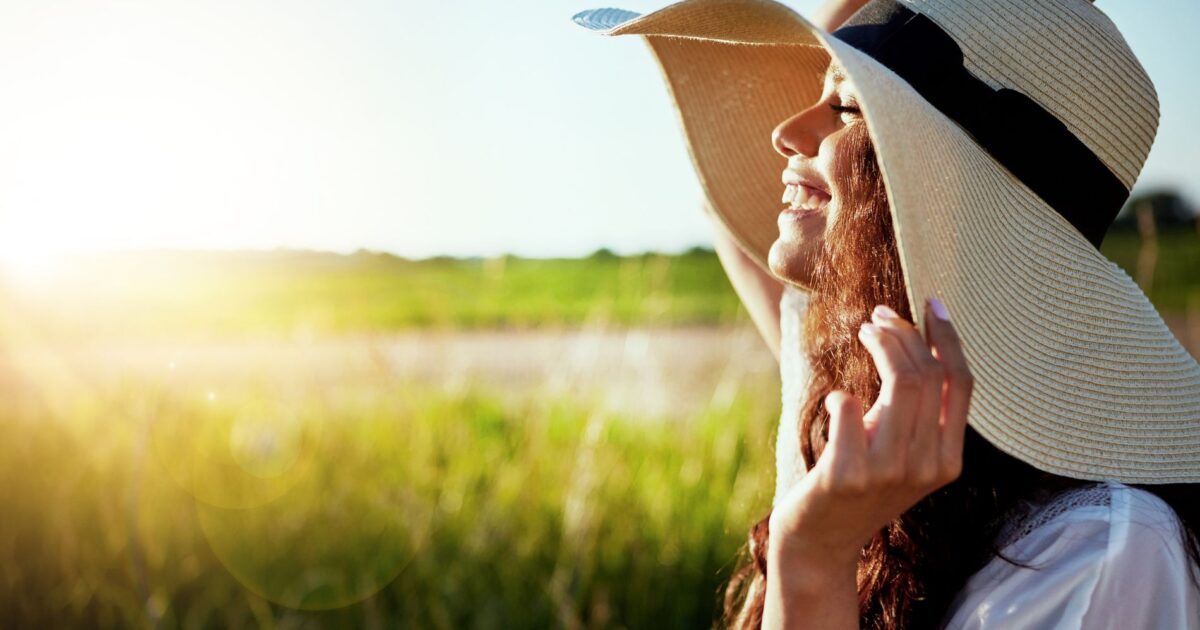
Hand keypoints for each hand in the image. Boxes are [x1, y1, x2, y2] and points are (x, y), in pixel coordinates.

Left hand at [768, 297, 973, 574]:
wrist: (821, 543)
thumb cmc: (859, 484)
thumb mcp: (901, 451)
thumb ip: (917, 412)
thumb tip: (914, 336)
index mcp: (948, 461)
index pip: (962, 383)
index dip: (947, 337)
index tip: (931, 304)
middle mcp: (925, 467)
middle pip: (928, 375)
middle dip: (903, 333)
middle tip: (877, 318)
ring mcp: (887, 473)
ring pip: (901, 384)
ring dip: (879, 345)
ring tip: (862, 332)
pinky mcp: (846, 476)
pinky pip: (849, 410)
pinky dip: (841, 395)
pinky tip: (834, 401)